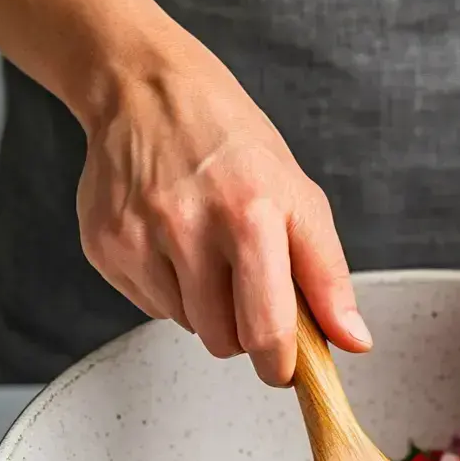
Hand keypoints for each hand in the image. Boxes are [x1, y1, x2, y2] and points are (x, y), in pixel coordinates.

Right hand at [76, 30, 370, 383]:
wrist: (149, 92)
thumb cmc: (235, 147)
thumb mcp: (299, 198)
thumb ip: (328, 277)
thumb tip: (354, 342)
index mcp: (251, 213)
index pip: (267, 328)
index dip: (281, 365)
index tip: (286, 369)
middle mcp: (190, 224)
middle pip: (224, 341)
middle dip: (244, 334)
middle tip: (248, 290)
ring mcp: (140, 236)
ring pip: (188, 326)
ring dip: (206, 308)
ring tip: (208, 252)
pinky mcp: (106, 244)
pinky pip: (151, 305)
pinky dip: (169, 288)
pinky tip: (172, 241)